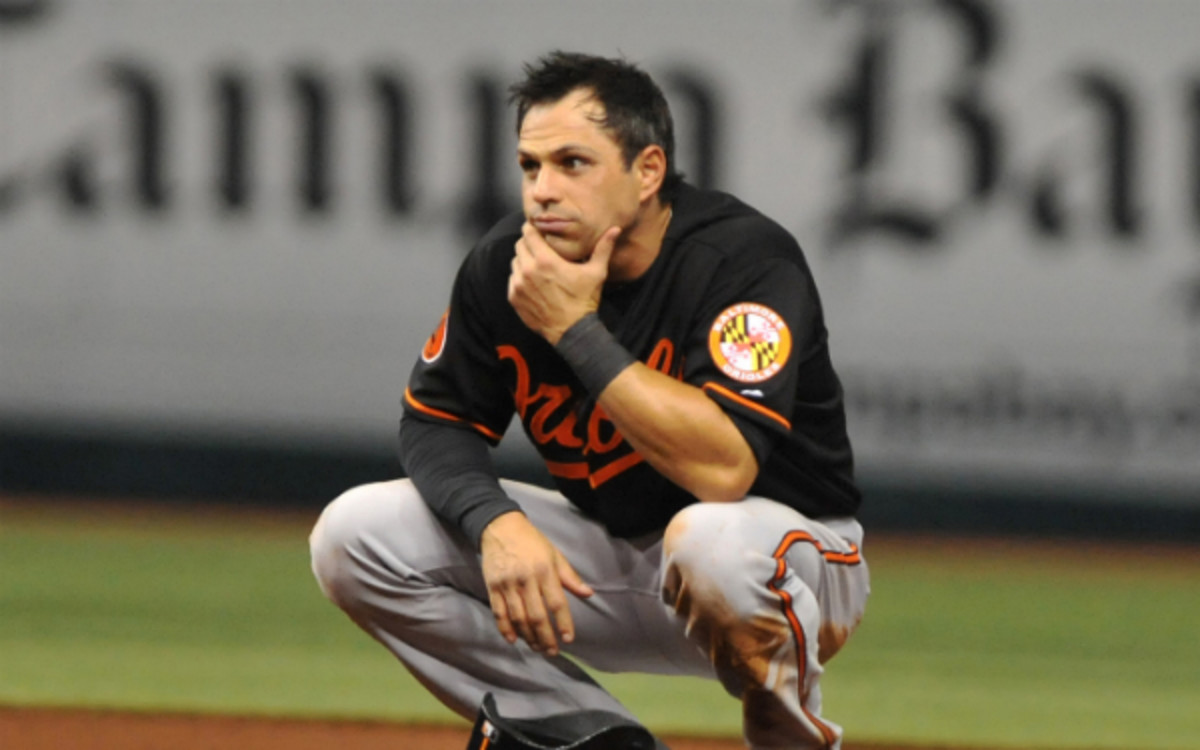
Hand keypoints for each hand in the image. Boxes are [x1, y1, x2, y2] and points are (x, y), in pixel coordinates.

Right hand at [479, 511, 593, 655]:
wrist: (500, 527)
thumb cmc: (532, 541)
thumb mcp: (555, 555)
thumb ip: (570, 577)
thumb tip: (589, 594)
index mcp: (545, 571)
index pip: (556, 603)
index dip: (563, 623)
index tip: (568, 639)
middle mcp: (526, 579)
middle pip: (536, 616)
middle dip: (545, 637)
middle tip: (552, 651)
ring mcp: (507, 584)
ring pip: (518, 618)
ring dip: (528, 637)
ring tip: (537, 648)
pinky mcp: (492, 587)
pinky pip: (498, 613)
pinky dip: (505, 629)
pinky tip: (514, 640)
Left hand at [508, 223, 621, 344]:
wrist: (572, 331)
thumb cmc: (584, 300)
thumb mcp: (596, 273)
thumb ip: (603, 248)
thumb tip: (615, 229)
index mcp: (545, 260)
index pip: (528, 233)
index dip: (532, 229)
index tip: (539, 231)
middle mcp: (528, 270)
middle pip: (519, 246)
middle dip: (528, 244)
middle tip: (540, 249)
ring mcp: (518, 285)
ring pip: (515, 262)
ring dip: (524, 261)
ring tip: (537, 267)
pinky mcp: (514, 298)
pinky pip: (512, 279)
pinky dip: (520, 277)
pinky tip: (533, 283)